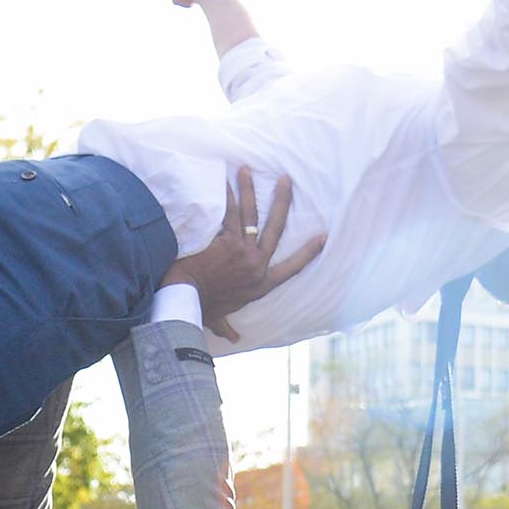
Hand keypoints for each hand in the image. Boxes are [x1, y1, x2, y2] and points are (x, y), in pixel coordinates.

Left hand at [163, 168, 327, 338]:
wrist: (184, 301)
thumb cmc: (200, 308)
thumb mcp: (218, 318)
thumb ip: (226, 325)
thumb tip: (233, 339)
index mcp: (259, 285)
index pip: (291, 268)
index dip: (308, 253)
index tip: (324, 237)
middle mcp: (256, 266)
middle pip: (275, 229)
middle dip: (283, 202)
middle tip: (287, 181)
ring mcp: (242, 251)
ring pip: (250, 215)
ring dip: (249, 190)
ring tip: (245, 169)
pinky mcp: (225, 242)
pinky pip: (228, 213)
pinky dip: (227, 196)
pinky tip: (224, 180)